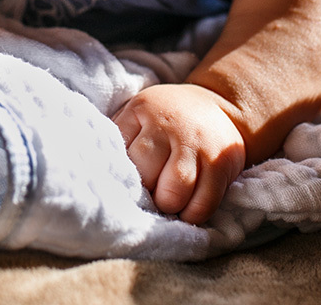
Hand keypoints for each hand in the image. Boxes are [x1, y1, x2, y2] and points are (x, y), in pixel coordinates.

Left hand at [113, 83, 245, 224]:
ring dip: (167, 205)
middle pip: (146, 175)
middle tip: (148, 192)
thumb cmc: (165, 119)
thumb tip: (99, 174)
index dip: (123, 175)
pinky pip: (203, 204)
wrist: (218, 106)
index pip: (122, 154)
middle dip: (145, 192)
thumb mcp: (138, 115)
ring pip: (174, 192)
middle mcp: (169, 125)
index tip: (126, 182)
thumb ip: (120, 138)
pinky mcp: (221, 165)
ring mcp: (197, 145)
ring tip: (166, 201)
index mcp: (142, 111)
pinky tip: (186, 208)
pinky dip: (191, 215)